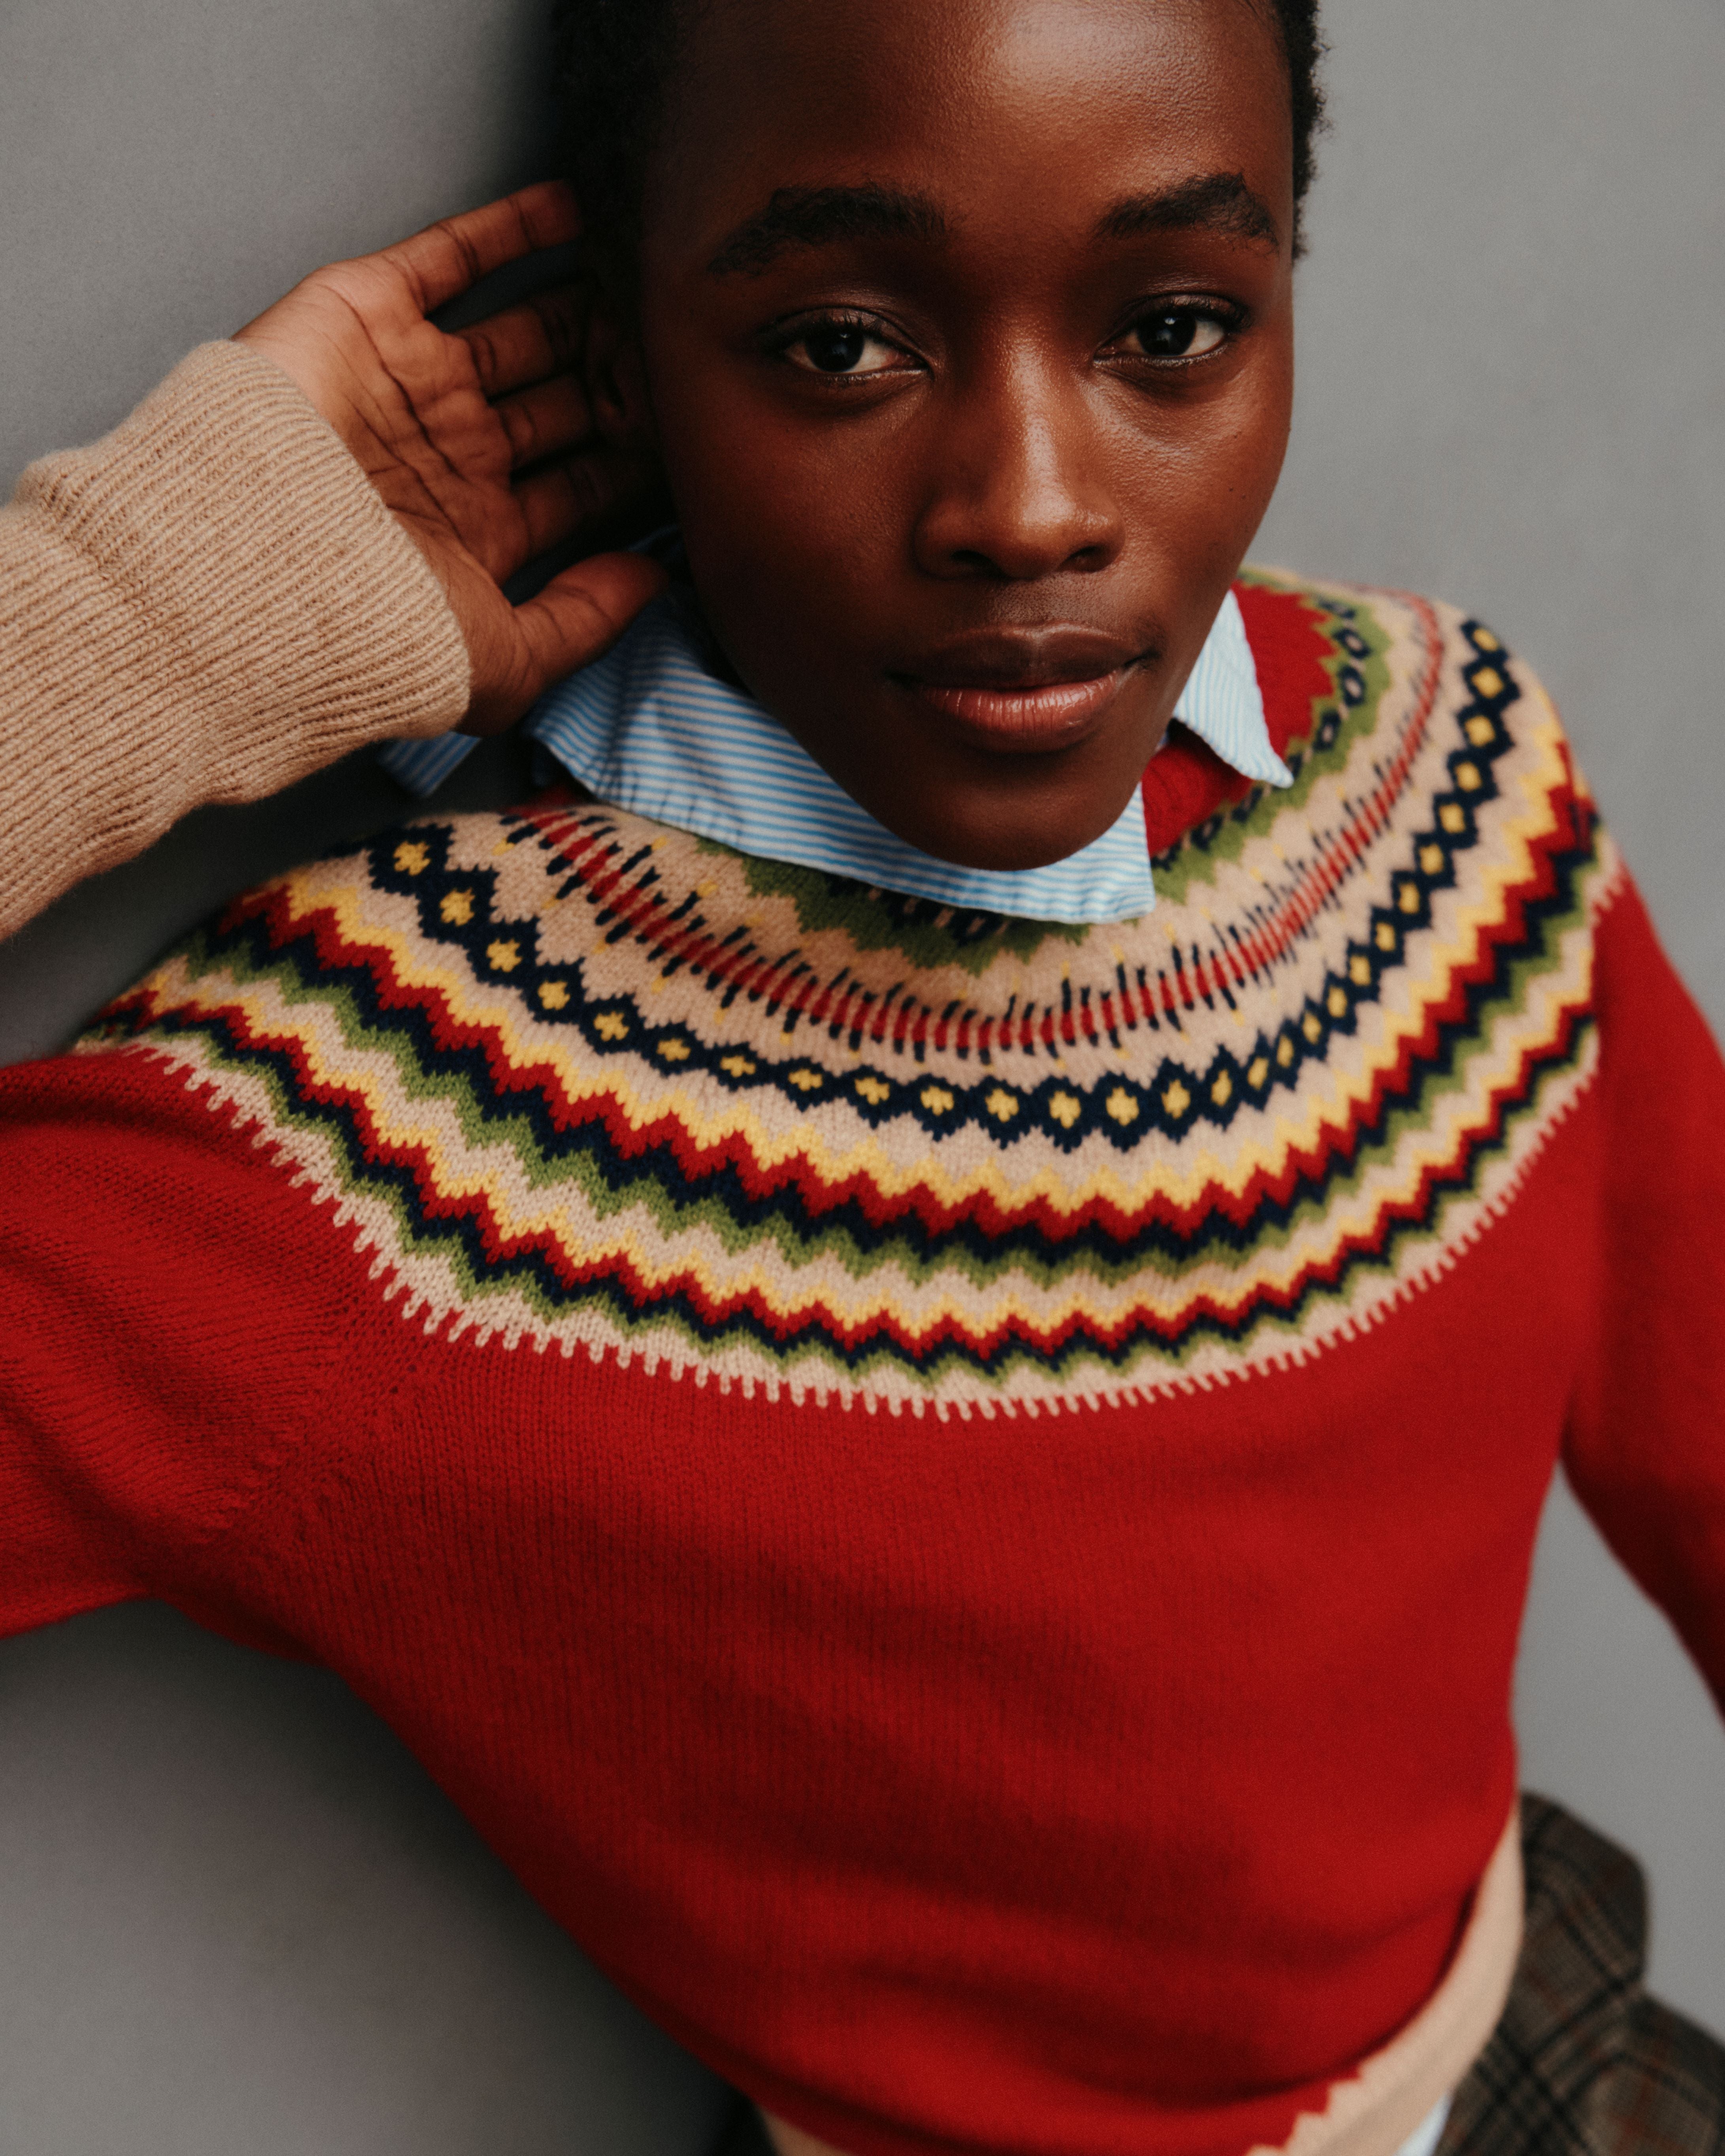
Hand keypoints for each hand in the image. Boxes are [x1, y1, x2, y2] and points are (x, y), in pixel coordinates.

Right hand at [235, 182, 665, 733]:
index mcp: (482, 530)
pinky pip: (453, 258)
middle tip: (681, 353)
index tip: (700, 435)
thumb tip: (659, 582)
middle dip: (621, 381)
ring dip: (587, 308)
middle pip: (561, 402)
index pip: (582, 484)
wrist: (263, 570)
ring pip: (523, 329)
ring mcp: (412, 383)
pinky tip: (577, 209)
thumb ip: (587, 621)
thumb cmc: (376, 632)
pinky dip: (514, 230)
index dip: (639, 458)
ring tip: (648, 284)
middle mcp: (452, 452)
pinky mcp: (369, 317)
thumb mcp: (506, 660)